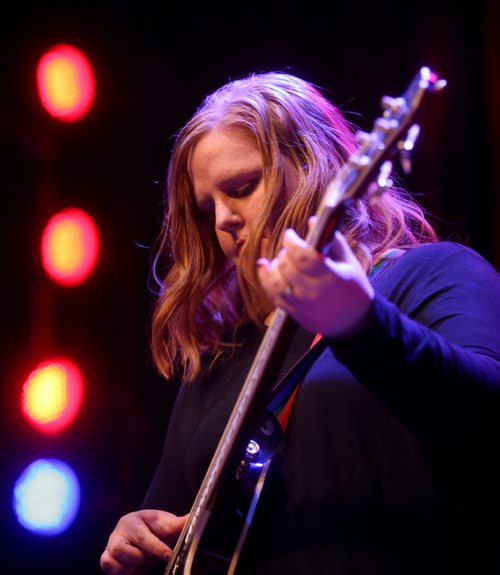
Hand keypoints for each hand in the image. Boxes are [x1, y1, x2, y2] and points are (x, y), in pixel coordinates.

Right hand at [100, 509, 187, 574]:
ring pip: (111, 559)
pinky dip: (120, 571)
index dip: (155, 547)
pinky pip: (107, 567)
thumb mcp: (166, 524)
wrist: (146, 534)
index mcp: (133, 520)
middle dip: (138, 557)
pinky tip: (132, 568)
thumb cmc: (155, 529)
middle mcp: (118, 532)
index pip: (141, 536)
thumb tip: (193, 517)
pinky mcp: (106, 558)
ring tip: (141, 562)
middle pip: (120, 548)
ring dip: (129, 565)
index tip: (168, 555)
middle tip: (149, 558)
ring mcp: (110, 545)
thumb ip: (178, 523)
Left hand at [257, 225, 373, 338]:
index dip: (292, 242)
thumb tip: (313, 221)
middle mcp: (313, 292)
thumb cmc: (355, 291)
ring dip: (275, 265)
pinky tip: (265, 266)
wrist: (354, 324)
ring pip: (276, 281)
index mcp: (331, 278)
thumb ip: (333, 241)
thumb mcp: (350, 263)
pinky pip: (272, 294)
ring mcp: (300, 304)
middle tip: (291, 247)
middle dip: (286, 252)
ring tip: (283, 259)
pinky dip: (265, 279)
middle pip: (288, 266)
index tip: (291, 234)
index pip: (303, 255)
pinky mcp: (292, 312)